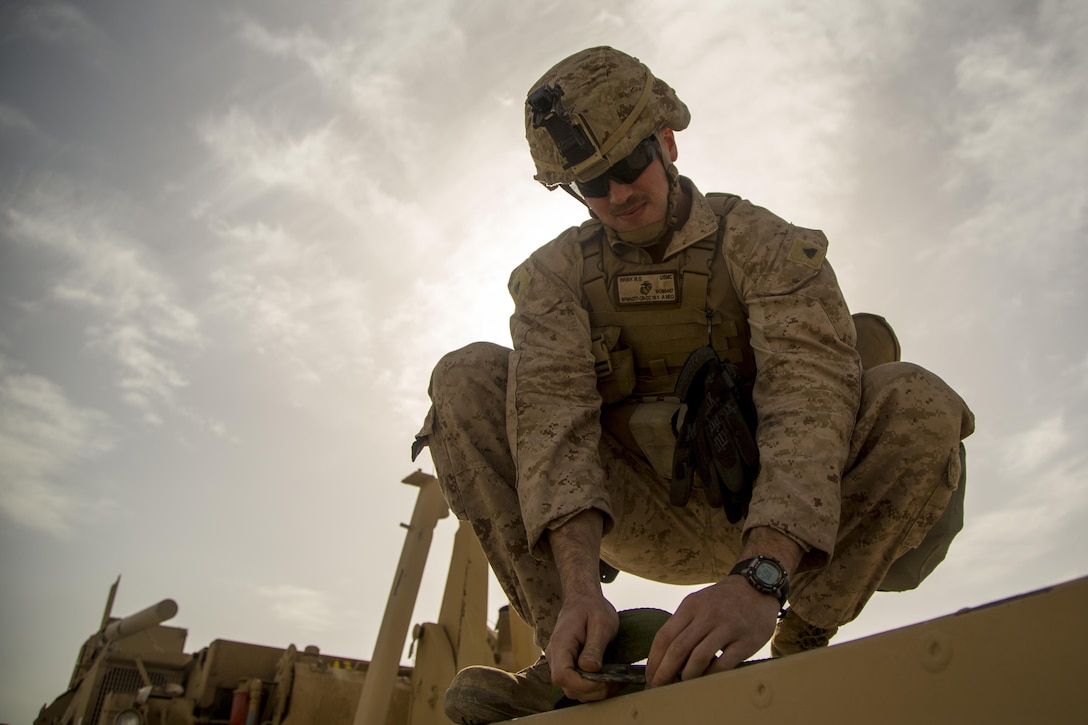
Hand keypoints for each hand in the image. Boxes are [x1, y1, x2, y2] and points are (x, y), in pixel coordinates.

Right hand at [545, 592, 618, 701]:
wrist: (583, 600)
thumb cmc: (592, 608)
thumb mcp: (600, 623)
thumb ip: (594, 646)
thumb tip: (590, 669)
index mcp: (561, 644)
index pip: (562, 676)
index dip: (583, 685)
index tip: (604, 680)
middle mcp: (555, 657)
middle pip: (568, 687)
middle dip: (594, 690)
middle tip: (616, 680)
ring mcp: (560, 663)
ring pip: (574, 690)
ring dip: (596, 691)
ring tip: (615, 680)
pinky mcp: (569, 666)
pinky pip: (579, 685)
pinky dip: (595, 688)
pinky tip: (610, 679)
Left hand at [645, 576, 778, 686]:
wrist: (757, 588)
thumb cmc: (722, 601)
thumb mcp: (698, 603)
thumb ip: (682, 625)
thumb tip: (662, 657)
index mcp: (691, 606)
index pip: (664, 636)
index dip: (654, 660)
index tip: (649, 676)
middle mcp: (708, 615)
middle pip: (678, 648)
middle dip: (664, 672)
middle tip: (659, 687)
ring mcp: (728, 627)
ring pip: (698, 658)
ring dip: (686, 676)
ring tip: (681, 686)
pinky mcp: (746, 641)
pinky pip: (723, 664)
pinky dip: (710, 676)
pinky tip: (704, 681)